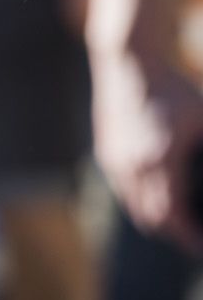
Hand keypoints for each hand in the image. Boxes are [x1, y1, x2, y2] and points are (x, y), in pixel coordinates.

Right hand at [92, 48, 202, 249]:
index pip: (172, 217)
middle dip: (174, 233)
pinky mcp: (105, 151)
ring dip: (154, 218)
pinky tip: (156, 194)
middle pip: (150, 219)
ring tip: (177, 221)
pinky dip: (139, 200)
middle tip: (195, 237)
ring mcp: (114, 159)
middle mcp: (132, 165)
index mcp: (160, 160)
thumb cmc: (172, 87)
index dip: (189, 238)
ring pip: (133, 206)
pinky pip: (122, 189)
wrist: (127, 61)